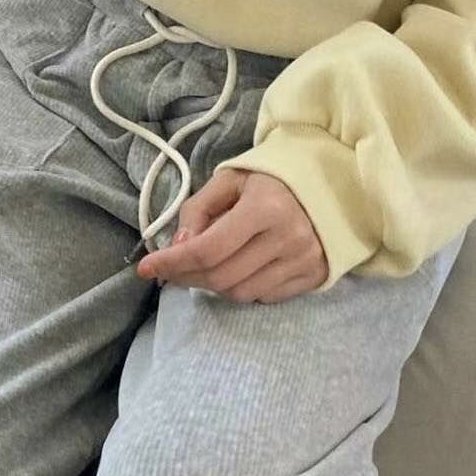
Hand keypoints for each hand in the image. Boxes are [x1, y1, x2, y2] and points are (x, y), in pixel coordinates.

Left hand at [136, 168, 328, 302]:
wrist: (331, 184)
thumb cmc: (273, 178)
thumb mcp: (230, 178)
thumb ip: (198, 209)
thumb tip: (178, 247)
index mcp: (265, 207)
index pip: (208, 249)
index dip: (172, 262)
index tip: (145, 267)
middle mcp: (287, 239)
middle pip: (221, 277)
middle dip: (186, 276)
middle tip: (170, 269)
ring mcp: (303, 262)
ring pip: (240, 293)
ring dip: (212, 285)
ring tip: (204, 266)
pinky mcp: (313, 277)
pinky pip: (264, 297)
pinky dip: (241, 288)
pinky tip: (238, 268)